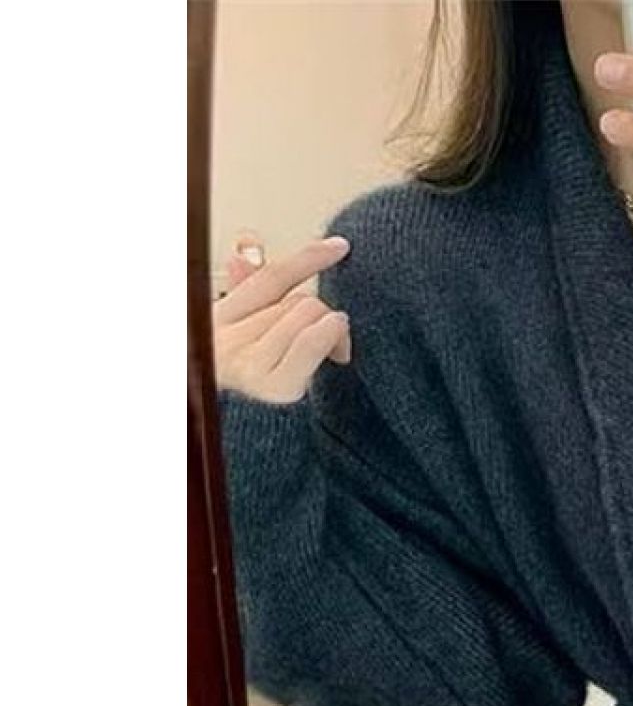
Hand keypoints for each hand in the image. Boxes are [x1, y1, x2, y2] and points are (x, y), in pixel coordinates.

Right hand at [213, 232, 353, 403]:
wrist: (247, 459)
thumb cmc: (252, 411)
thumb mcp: (246, 348)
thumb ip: (249, 296)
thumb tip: (247, 245)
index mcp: (219, 327)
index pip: (268, 281)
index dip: (306, 259)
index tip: (340, 246)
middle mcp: (227, 341)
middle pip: (295, 301)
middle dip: (322, 318)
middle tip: (337, 345)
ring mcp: (247, 363)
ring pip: (304, 314)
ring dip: (329, 332)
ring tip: (334, 360)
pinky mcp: (271, 385)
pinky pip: (309, 340)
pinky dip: (327, 336)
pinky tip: (337, 350)